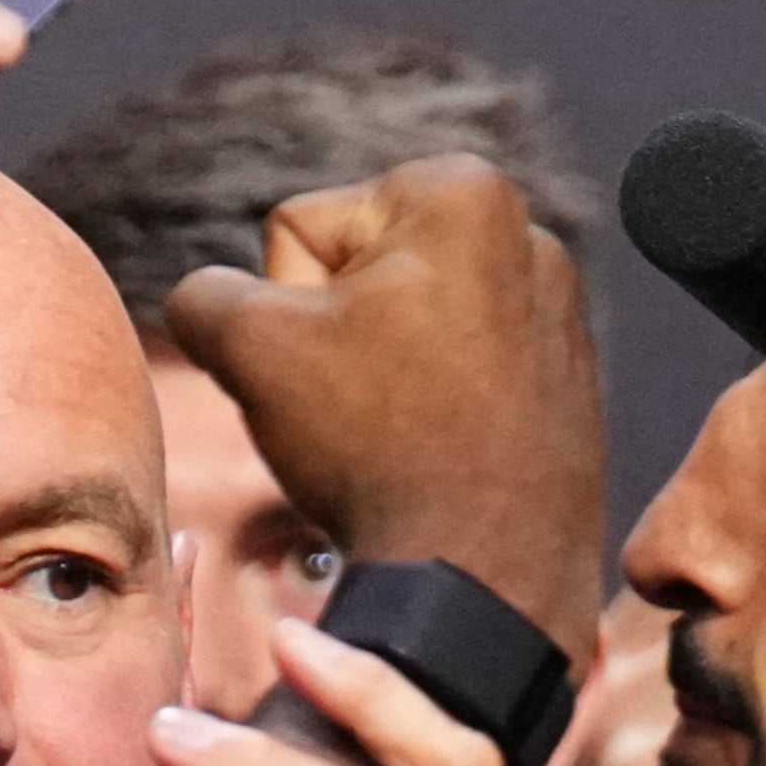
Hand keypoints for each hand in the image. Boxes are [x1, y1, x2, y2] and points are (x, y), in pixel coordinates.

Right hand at [161, 157, 610, 661]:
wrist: (485, 574)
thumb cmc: (378, 446)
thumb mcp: (250, 348)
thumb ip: (201, 295)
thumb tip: (202, 301)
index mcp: (460, 190)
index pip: (300, 229)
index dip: (284, 307)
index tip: (329, 368)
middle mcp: (525, 231)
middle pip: (355, 271)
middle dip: (333, 336)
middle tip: (357, 407)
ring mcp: (556, 307)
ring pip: (401, 326)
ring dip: (376, 375)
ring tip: (395, 435)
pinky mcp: (565, 376)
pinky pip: (456, 373)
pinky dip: (431, 406)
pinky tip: (434, 452)